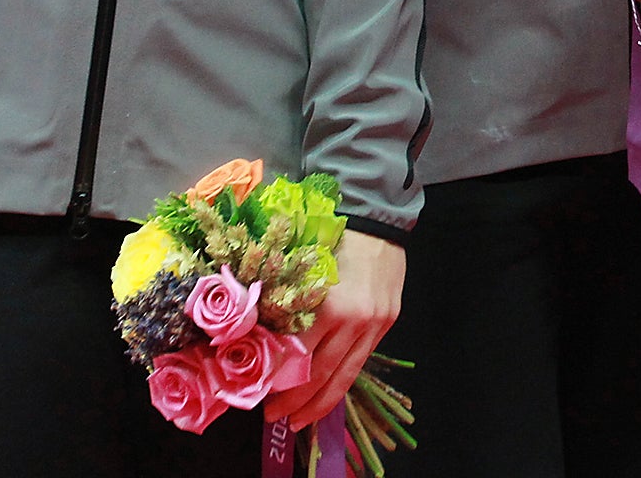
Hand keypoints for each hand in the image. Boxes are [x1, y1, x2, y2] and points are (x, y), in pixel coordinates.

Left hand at [264, 231, 404, 429]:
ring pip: (343, 377)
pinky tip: (325, 395)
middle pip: (319, 375)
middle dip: (292, 401)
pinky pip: (360, 363)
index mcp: (328, 305)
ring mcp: (374, 325)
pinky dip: (340, 383)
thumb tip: (256, 343)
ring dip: (317, 404)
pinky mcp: (386, 324)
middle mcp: (354, 321)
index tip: (254, 394)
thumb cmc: (330, 240)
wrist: (377, 220)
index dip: (274, 380)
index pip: (295, 357)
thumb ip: (285, 308)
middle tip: (270, 416)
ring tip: (296, 419)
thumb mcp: (300, 270)